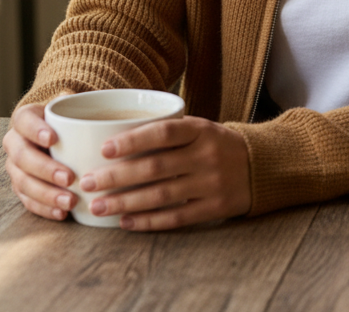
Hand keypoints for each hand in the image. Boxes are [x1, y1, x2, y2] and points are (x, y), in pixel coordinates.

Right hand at [3, 102, 76, 220]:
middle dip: (45, 169)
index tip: (53, 139)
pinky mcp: (21, 188)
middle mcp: (14, 143)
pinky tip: (62, 213)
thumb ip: (79, 101)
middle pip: (22, 157)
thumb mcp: (71, 104)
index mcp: (24, 118)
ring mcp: (15, 168)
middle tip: (69, 177)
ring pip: (23, 183)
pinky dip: (45, 209)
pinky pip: (28, 201)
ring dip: (46, 194)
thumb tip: (91, 97)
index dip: (35, 130)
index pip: (24, 121)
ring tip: (69, 201)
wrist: (56, 133)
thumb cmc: (67, 118)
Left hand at [79, 116, 251, 230]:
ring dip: (125, 202)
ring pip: (162, 195)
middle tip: (87, 182)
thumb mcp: (199, 128)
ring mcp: (212, 182)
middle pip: (156, 167)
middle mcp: (207, 154)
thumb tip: (115, 136)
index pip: (164, 132)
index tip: (104, 148)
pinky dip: (149, 221)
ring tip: (98, 206)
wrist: (261, 165)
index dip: (133, 140)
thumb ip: (168, 131)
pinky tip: (126, 221)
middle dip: (117, 176)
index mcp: (201, 129)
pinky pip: (177, 216)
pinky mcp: (215, 207)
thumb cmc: (216, 144)